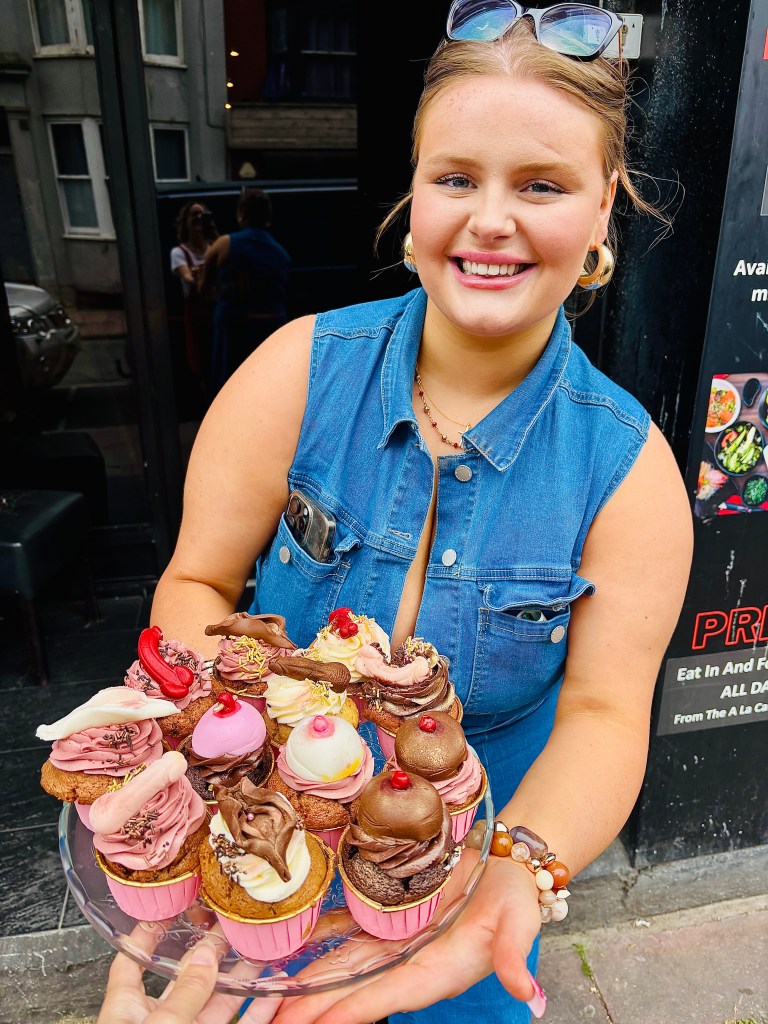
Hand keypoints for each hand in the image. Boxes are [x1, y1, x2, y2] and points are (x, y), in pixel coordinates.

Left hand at [97, 926, 282, 1023]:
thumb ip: (187, 990)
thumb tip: (206, 951)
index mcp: (127, 1013)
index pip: (132, 964)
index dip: (147, 935)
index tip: (169, 911)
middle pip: (186, 980)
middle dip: (213, 953)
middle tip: (236, 928)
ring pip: (217, 1004)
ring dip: (241, 979)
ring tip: (264, 954)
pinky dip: (257, 1011)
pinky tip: (273, 995)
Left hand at [270, 850, 542, 1023]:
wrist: (507, 863)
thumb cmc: (517, 895)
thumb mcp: (520, 921)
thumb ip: (516, 957)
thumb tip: (529, 994)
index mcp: (438, 971)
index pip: (388, 995)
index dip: (353, 1009)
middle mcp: (410, 962)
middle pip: (354, 989)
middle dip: (314, 1009)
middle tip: (273, 1023)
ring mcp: (396, 941)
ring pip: (343, 965)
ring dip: (309, 983)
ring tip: (271, 1001)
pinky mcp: (389, 917)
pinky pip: (347, 930)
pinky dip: (319, 939)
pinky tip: (289, 947)